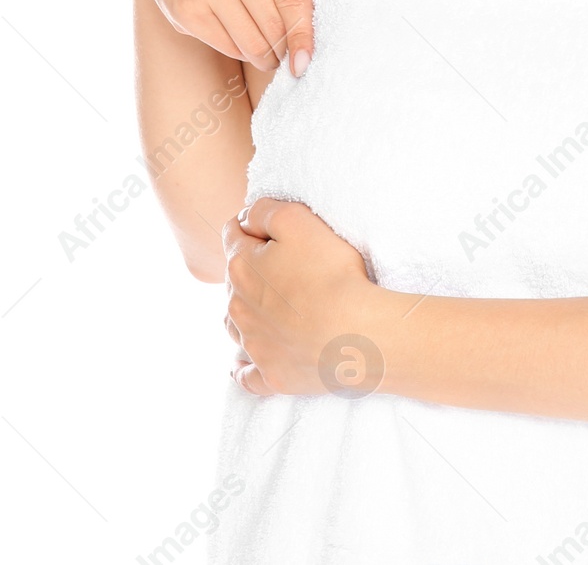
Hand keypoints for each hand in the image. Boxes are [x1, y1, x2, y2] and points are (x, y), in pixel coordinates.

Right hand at [131, 0, 318, 72]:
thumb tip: (320, 20)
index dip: (304, 33)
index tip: (307, 60)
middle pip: (273, 22)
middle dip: (286, 48)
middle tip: (291, 56)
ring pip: (250, 40)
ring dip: (266, 57)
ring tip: (271, 56)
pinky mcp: (185, 6)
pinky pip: (226, 45)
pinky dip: (241, 52)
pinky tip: (245, 45)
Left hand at [223, 199, 385, 396]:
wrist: (354, 332)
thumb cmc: (330, 272)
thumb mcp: (297, 219)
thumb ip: (264, 211)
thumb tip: (245, 217)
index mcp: (241, 268)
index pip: (232, 235)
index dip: (252, 226)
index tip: (272, 228)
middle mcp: (238, 308)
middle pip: (234, 280)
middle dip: (251, 270)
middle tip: (283, 265)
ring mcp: (254, 346)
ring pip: (235, 325)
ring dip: (245, 313)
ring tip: (266, 307)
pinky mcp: (271, 376)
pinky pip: (247, 376)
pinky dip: (244, 368)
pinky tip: (243, 364)